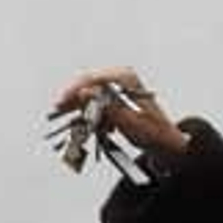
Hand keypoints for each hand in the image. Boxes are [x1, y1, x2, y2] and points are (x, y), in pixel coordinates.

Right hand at [52, 68, 188, 157]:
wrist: (165, 144)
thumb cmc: (152, 132)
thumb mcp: (128, 121)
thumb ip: (106, 105)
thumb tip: (84, 92)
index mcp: (126, 78)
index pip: (92, 78)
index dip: (74, 90)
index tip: (60, 102)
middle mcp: (121, 79)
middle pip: (88, 85)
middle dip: (73, 100)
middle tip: (57, 111)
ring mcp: (118, 89)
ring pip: (90, 96)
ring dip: (80, 111)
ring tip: (69, 123)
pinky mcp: (116, 100)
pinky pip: (97, 105)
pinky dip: (92, 116)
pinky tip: (95, 128)